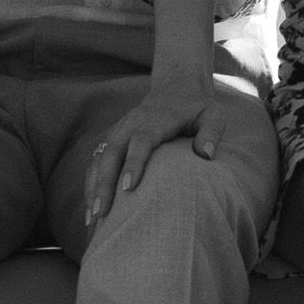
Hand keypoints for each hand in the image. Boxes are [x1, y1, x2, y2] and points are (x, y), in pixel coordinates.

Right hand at [85, 65, 226, 224]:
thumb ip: (211, 132)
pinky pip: (97, 159)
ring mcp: (120, 129)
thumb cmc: (196, 107)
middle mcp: (133, 122)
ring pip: (100, 156)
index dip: (134, 162)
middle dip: (105, 182)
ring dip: (94, 186)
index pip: (142, 139)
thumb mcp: (212, 115)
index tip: (128, 188)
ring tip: (93, 218)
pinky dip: (91, 182)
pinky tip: (91, 207)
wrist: (176, 85)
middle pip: (113, 150)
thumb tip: (206, 155)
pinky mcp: (113, 136)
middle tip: (102, 213)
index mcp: (157, 118)